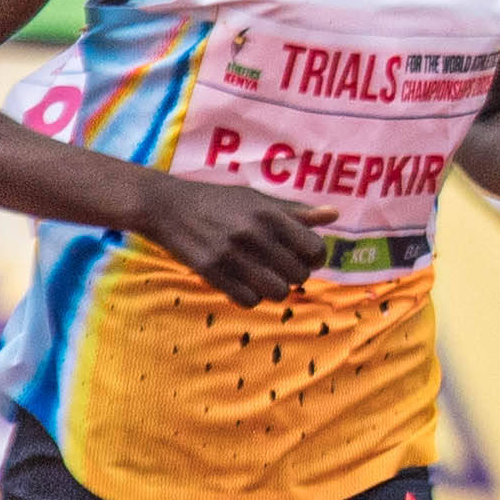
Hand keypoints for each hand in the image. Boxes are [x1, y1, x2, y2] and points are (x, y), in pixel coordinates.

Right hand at [136, 175, 335, 305]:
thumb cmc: (217, 201)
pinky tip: (242, 284)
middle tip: (279, 268)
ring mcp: (231, 255)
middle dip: (293, 275)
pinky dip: (250, 297)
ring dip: (273, 289)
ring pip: (276, 293)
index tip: (303, 257)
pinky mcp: (211, 272)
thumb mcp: (257, 199)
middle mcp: (254, 234)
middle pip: (298, 275)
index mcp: (269, 214)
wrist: (165, 207)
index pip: (315, 249)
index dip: (314, 257)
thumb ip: (295, 211)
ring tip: (263, 278)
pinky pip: (248, 301)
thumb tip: (334, 215)